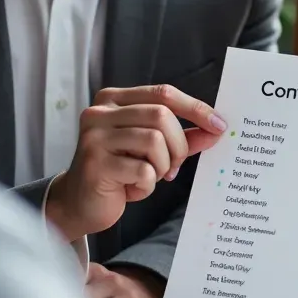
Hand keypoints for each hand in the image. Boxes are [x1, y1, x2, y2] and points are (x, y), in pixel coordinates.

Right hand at [44, 84, 225, 241]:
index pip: (163, 93)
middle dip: (179, 145)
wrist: (79, 204)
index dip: (195, 108)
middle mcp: (99, 113)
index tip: (219, 125)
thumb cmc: (119, 172)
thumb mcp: (152, 150)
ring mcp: (94, 138)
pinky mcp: (94, 165)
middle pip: (161, 115)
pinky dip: (147, 185)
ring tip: (151, 177)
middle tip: (175, 166)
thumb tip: (216, 129)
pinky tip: (132, 189)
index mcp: (113, 99)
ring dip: (163, 166)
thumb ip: (182, 137)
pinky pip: (143, 171)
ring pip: (154, 141)